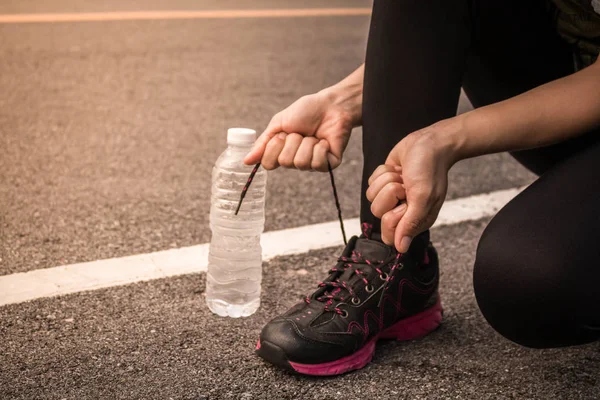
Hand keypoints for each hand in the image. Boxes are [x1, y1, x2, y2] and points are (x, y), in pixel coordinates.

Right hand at [243, 90, 354, 170]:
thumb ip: (263, 143)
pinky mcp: (328, 165)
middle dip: (292, 141)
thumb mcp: (278, 124)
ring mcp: (312, 164)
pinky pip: (317, 163)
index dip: (273, 147)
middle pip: (285, 162)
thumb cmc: (306, 112)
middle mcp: (295, 161)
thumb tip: (246, 161)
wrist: (331, 106)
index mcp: (282, 153)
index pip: (268, 164)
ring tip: (313, 135)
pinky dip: (319, 147)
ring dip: (306, 143)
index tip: (281, 134)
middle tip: (300, 132)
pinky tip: (323, 141)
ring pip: (301, 162)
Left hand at [366, 119, 459, 252]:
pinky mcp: (383, 183)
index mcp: (415, 220)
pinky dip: (383, 172)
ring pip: (373, 197)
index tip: (405, 203)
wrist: (429, 142)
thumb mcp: (423, 197)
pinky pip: (371, 183)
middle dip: (390, 194)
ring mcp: (391, 197)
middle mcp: (402, 211)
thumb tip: (401, 248)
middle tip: (406, 186)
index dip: (393, 217)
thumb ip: (410, 223)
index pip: (391, 235)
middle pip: (378, 213)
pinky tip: (398, 169)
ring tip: (403, 176)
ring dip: (387, 181)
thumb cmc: (429, 169)